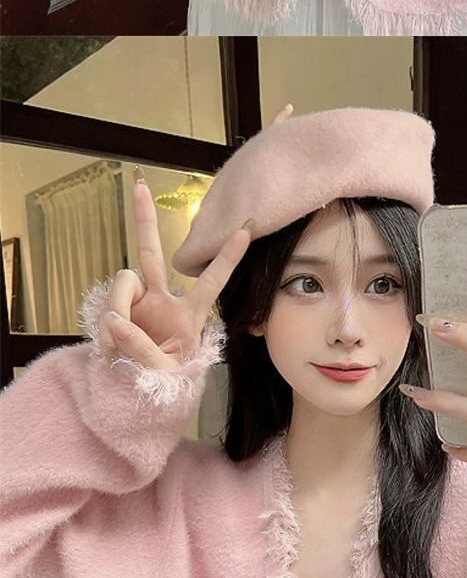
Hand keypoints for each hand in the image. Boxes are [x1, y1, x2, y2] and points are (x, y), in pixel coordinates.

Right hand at [97, 179, 250, 371]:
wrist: (138, 392)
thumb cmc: (163, 382)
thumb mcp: (164, 372)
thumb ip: (142, 347)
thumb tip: (116, 320)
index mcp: (190, 315)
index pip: (212, 280)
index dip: (228, 255)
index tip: (247, 227)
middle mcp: (162, 300)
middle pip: (151, 254)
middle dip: (145, 220)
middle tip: (139, 185)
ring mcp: (136, 303)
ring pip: (123, 282)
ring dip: (119, 307)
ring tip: (121, 343)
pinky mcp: (117, 311)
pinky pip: (109, 305)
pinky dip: (107, 326)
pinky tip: (112, 345)